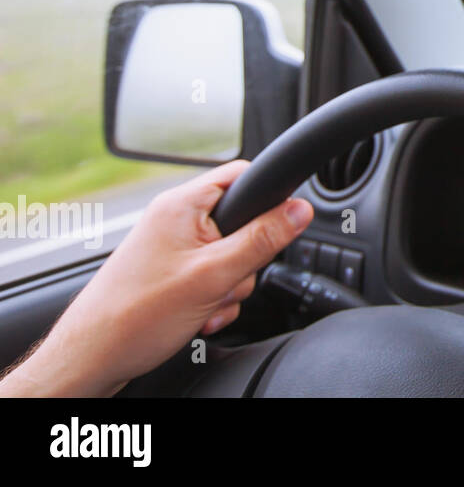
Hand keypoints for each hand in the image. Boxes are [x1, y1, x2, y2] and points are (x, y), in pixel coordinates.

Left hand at [0, 160, 311, 396]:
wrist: (92, 360)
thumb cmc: (133, 316)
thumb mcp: (213, 275)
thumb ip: (262, 239)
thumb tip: (300, 210)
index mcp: (181, 205)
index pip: (243, 174)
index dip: (269, 197)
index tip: (281, 225)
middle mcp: (174, 220)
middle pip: (243, 223)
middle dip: (245, 261)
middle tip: (224, 281)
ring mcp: (172, 248)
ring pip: (231, 257)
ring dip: (229, 286)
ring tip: (204, 305)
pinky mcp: (170, 273)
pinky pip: (213, 277)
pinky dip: (214, 299)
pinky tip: (197, 317)